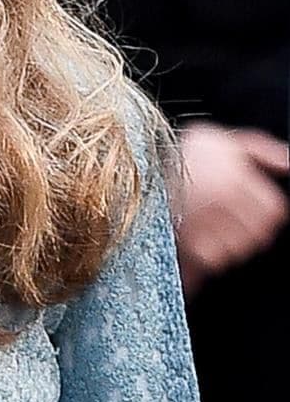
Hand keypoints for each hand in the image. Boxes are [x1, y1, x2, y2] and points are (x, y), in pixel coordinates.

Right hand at [172, 121, 288, 294]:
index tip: (247, 202)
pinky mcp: (189, 252)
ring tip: (205, 225)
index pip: (274, 210)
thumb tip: (289, 161)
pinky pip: (211, 264)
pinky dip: (204, 258)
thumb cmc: (172, 157)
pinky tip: (194, 240)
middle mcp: (224, 208)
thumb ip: (259, 148)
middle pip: (260, 233)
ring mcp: (207, 232)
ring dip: (226, 243)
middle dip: (246, 226)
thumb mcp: (215, 137)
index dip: (262, 206)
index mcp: (235, 181)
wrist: (127, 179)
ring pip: (238, 251)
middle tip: (224, 213)